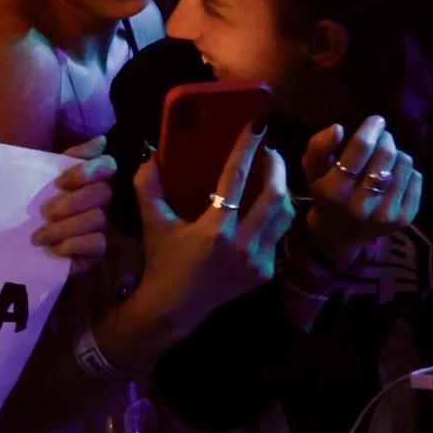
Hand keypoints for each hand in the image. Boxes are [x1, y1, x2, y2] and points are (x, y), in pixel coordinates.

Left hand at [32, 134, 115, 275]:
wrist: (18, 246)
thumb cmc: (34, 206)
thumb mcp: (45, 177)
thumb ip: (71, 157)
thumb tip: (101, 140)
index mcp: (92, 180)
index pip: (107, 164)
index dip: (86, 171)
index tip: (59, 183)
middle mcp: (104, 202)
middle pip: (103, 192)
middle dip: (72, 202)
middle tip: (45, 213)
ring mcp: (104, 227)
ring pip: (97, 219)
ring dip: (63, 228)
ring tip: (39, 237)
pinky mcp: (98, 252)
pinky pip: (98, 243)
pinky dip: (72, 245)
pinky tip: (54, 249)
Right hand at [132, 120, 295, 332]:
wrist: (174, 307)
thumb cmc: (162, 261)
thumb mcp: (152, 223)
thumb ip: (148, 186)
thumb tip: (152, 155)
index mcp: (213, 231)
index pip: (236, 179)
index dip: (247, 149)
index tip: (257, 125)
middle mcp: (241, 245)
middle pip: (274, 195)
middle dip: (277, 166)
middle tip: (269, 150)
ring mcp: (257, 260)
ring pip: (284, 214)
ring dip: (281, 190)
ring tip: (272, 175)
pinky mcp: (265, 271)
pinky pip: (277, 234)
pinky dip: (273, 216)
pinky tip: (264, 206)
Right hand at [297, 116, 422, 273]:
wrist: (340, 234)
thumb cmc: (325, 194)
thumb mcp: (311, 171)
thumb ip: (318, 147)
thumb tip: (338, 128)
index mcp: (334, 191)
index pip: (360, 148)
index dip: (371, 129)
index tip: (376, 120)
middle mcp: (360, 205)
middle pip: (386, 153)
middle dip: (385, 139)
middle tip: (380, 137)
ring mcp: (385, 213)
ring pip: (404, 163)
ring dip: (395, 154)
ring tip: (384, 160)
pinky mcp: (405, 218)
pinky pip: (416, 178)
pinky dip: (406, 171)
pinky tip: (392, 177)